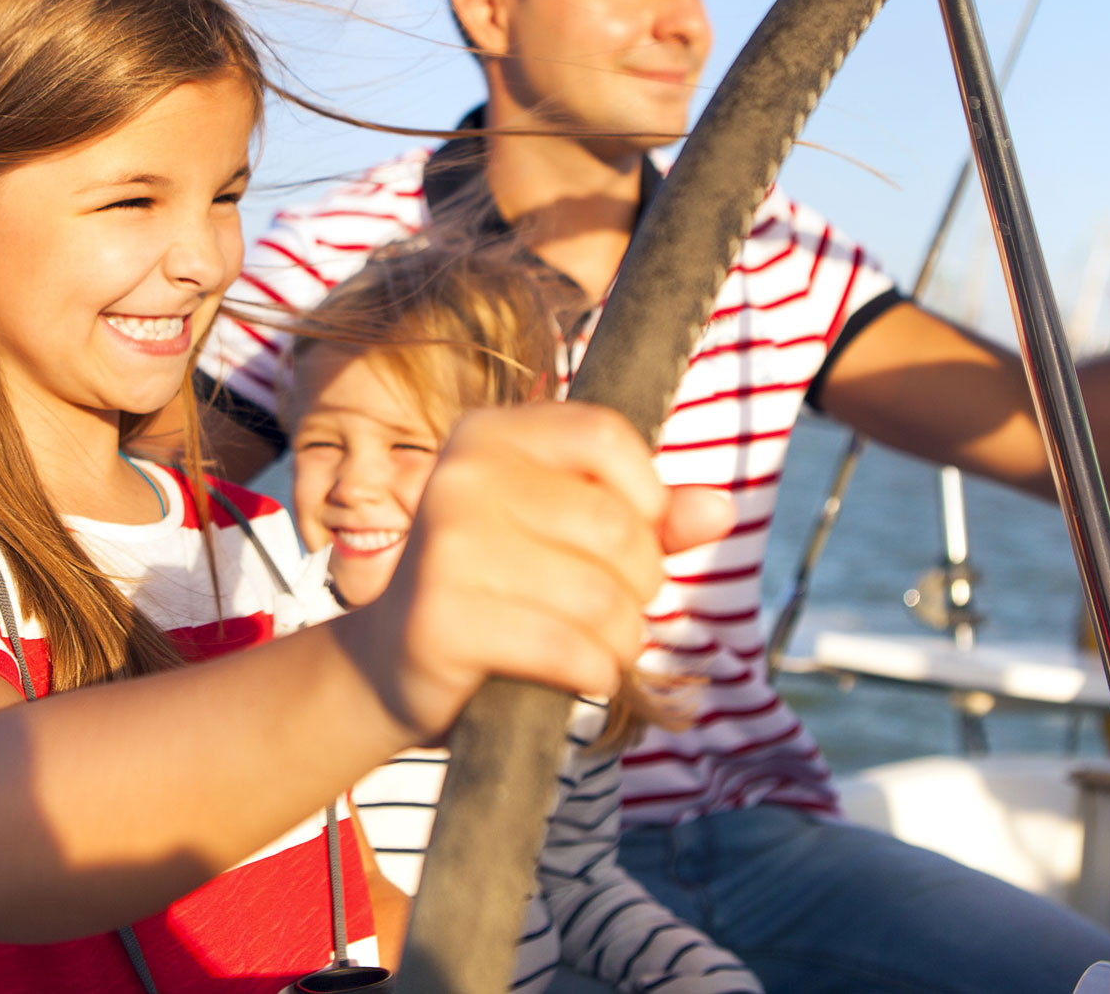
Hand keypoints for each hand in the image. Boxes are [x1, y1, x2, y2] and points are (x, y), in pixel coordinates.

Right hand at [341, 402, 733, 740]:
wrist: (389, 663)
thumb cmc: (494, 587)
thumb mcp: (562, 534)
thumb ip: (645, 518)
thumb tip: (720, 511)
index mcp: (487, 434)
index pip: (605, 436)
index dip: (647, 496)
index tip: (637, 538)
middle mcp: (461, 476)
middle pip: (614, 526)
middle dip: (641, 584)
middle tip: (616, 609)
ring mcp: (446, 546)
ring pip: (600, 597)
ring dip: (622, 639)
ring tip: (601, 647)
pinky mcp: (443, 619)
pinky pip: (568, 650)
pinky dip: (593, 673)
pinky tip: (578, 674)